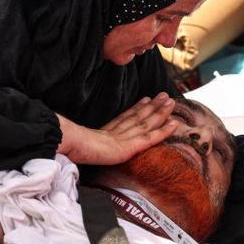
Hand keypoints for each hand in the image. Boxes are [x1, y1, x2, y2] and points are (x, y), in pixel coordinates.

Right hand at [56, 93, 177, 164]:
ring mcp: (123, 138)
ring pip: (146, 124)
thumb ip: (83, 145)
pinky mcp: (129, 146)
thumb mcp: (77, 146)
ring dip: (160, 113)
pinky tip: (174, 125)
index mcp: (103, 133)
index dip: (136, 108)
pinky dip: (163, 132)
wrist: (69, 145)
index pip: (124, 118)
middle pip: (138, 117)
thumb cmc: (68, 146)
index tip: (146, 99)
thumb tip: (76, 147)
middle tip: (165, 96)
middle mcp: (116, 132)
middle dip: (153, 106)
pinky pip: (150, 138)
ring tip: (171, 102)